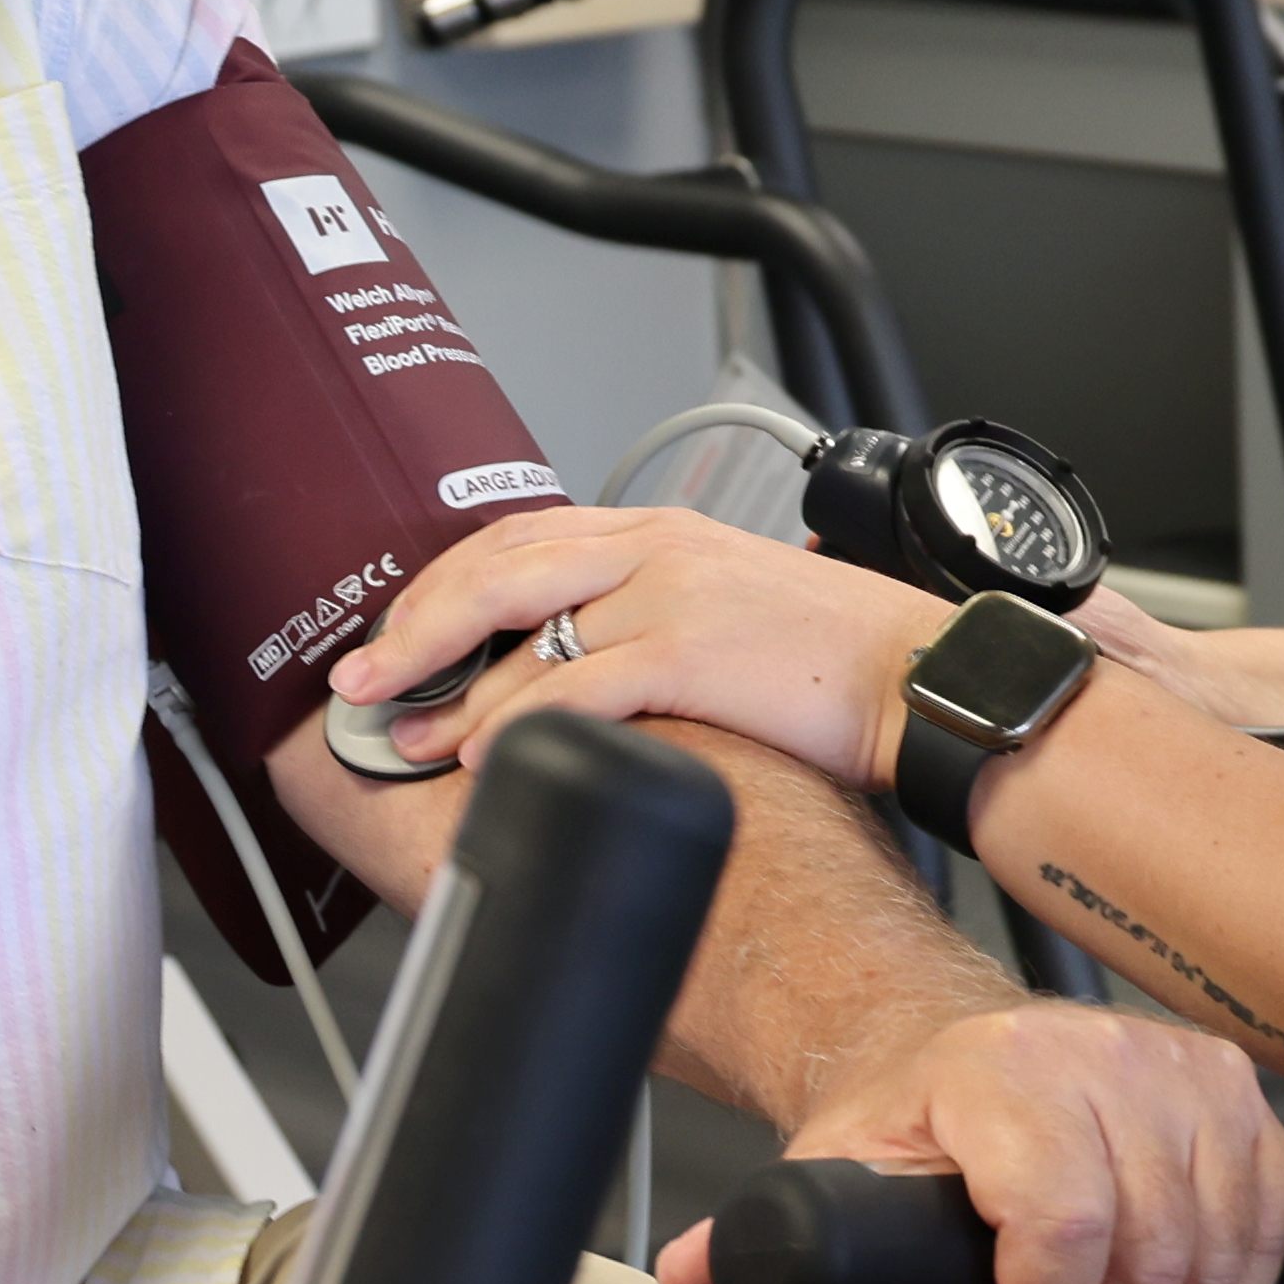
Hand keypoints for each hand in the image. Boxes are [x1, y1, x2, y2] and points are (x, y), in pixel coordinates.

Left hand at [342, 504, 951, 799]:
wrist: (923, 676)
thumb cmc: (840, 657)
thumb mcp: (734, 607)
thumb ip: (660, 613)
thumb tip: (589, 661)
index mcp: (663, 529)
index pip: (523, 536)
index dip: (446, 582)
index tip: (399, 628)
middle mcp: (656, 547)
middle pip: (499, 568)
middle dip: (417, 626)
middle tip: (360, 675)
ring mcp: (671, 595)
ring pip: (523, 625)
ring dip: (448, 683)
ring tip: (399, 730)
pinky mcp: (690, 651)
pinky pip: (577, 686)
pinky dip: (514, 721)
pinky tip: (477, 754)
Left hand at [685, 997, 1283, 1283]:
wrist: (967, 1048)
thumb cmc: (914, 1116)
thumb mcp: (832, 1168)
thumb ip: (760, 1237)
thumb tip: (691, 1280)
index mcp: (999, 1069)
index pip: (1061, 1220)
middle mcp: (1102, 1055)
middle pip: (1147, 1251)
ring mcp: (1182, 1069)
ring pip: (1214, 1248)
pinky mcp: (1237, 1091)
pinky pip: (1268, 1220)